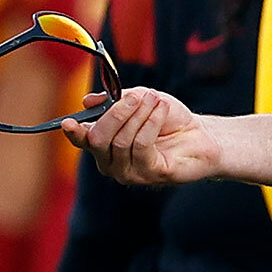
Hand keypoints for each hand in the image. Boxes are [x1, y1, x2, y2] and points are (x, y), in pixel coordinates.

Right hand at [61, 87, 220, 184]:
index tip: (69, 122)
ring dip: (140, 115)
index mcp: (104, 145)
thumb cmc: (168, 119)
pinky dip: (151, 123)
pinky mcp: (151, 175)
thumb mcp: (141, 101)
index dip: (74, 132)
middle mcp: (112, 163)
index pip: (83, 141)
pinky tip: (162, 111)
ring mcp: (130, 173)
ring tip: (156, 101)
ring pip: (122, 141)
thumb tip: (87, 100)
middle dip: (117, 114)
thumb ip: (115, 99)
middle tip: (136, 97)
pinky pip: (142, 146)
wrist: (202, 134)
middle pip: (100, 139)